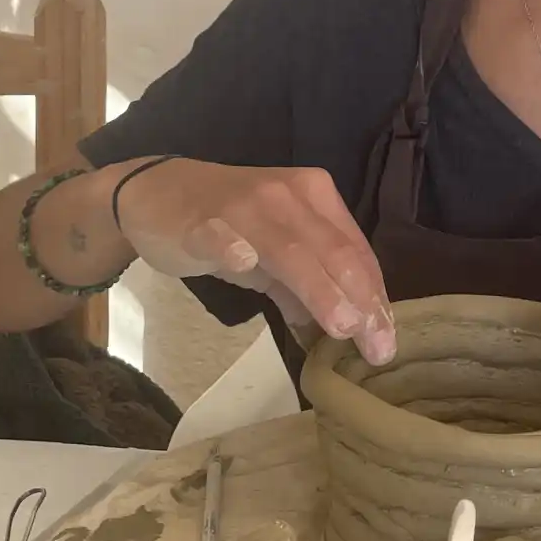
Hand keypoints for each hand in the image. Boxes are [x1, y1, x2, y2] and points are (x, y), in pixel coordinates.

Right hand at [113, 159, 393, 362]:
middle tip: (376, 348)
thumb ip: (307, 286)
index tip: (386, 340)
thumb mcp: (276, 254)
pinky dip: (234, 246)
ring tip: (342, 326)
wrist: (154, 192)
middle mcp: (287, 195)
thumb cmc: (225, 224)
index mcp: (314, 198)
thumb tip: (342, 328)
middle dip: (360, 301)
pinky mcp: (200, 221)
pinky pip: (221, 234)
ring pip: (289, 248)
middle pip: (332, 250)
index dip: (374, 296)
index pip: (354, 250)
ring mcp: (244, 206)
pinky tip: (245, 262)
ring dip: (319, 287)